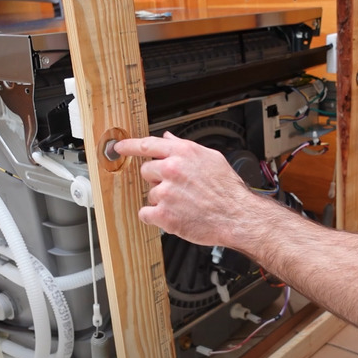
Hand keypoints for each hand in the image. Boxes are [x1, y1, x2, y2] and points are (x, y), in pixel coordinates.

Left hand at [113, 132, 253, 246]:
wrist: (237, 216)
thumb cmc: (228, 191)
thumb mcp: (211, 159)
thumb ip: (186, 147)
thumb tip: (169, 139)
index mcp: (183, 153)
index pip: (147, 144)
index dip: (129, 146)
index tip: (119, 147)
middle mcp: (172, 170)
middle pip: (146, 172)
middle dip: (157, 180)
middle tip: (177, 189)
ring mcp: (166, 192)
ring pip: (149, 195)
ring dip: (162, 201)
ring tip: (184, 205)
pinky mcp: (163, 214)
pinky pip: (146, 214)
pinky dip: (157, 218)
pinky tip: (175, 216)